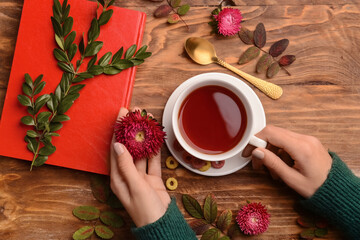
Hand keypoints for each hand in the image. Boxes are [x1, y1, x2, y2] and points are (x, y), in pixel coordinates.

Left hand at [110, 107, 170, 226]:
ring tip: (148, 121)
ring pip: (142, 152)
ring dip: (145, 137)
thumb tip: (118, 145)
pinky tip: (157, 137)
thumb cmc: (144, 208)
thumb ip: (126, 165)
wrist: (160, 223)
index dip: (118, 130)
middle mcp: (127, 174)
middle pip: (129, 147)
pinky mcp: (152, 178)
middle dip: (132, 130)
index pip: (116, 148)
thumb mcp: (134, 185)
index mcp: (117, 177)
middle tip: (136, 113)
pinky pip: (152, 161)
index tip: (122, 115)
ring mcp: (140, 176)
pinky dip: (155, 150)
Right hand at [244, 125, 331, 197]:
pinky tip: (281, 166)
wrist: (337, 189)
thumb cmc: (318, 187)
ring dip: (271, 151)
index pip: (271, 133)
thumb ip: (273, 163)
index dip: (255, 140)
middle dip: (262, 147)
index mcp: (301, 147)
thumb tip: (256, 151)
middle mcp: (305, 139)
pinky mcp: (308, 142)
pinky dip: (280, 151)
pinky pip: (288, 141)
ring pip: (280, 137)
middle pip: (274, 133)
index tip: (248, 152)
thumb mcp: (292, 179)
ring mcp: (308, 139)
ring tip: (272, 170)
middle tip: (256, 163)